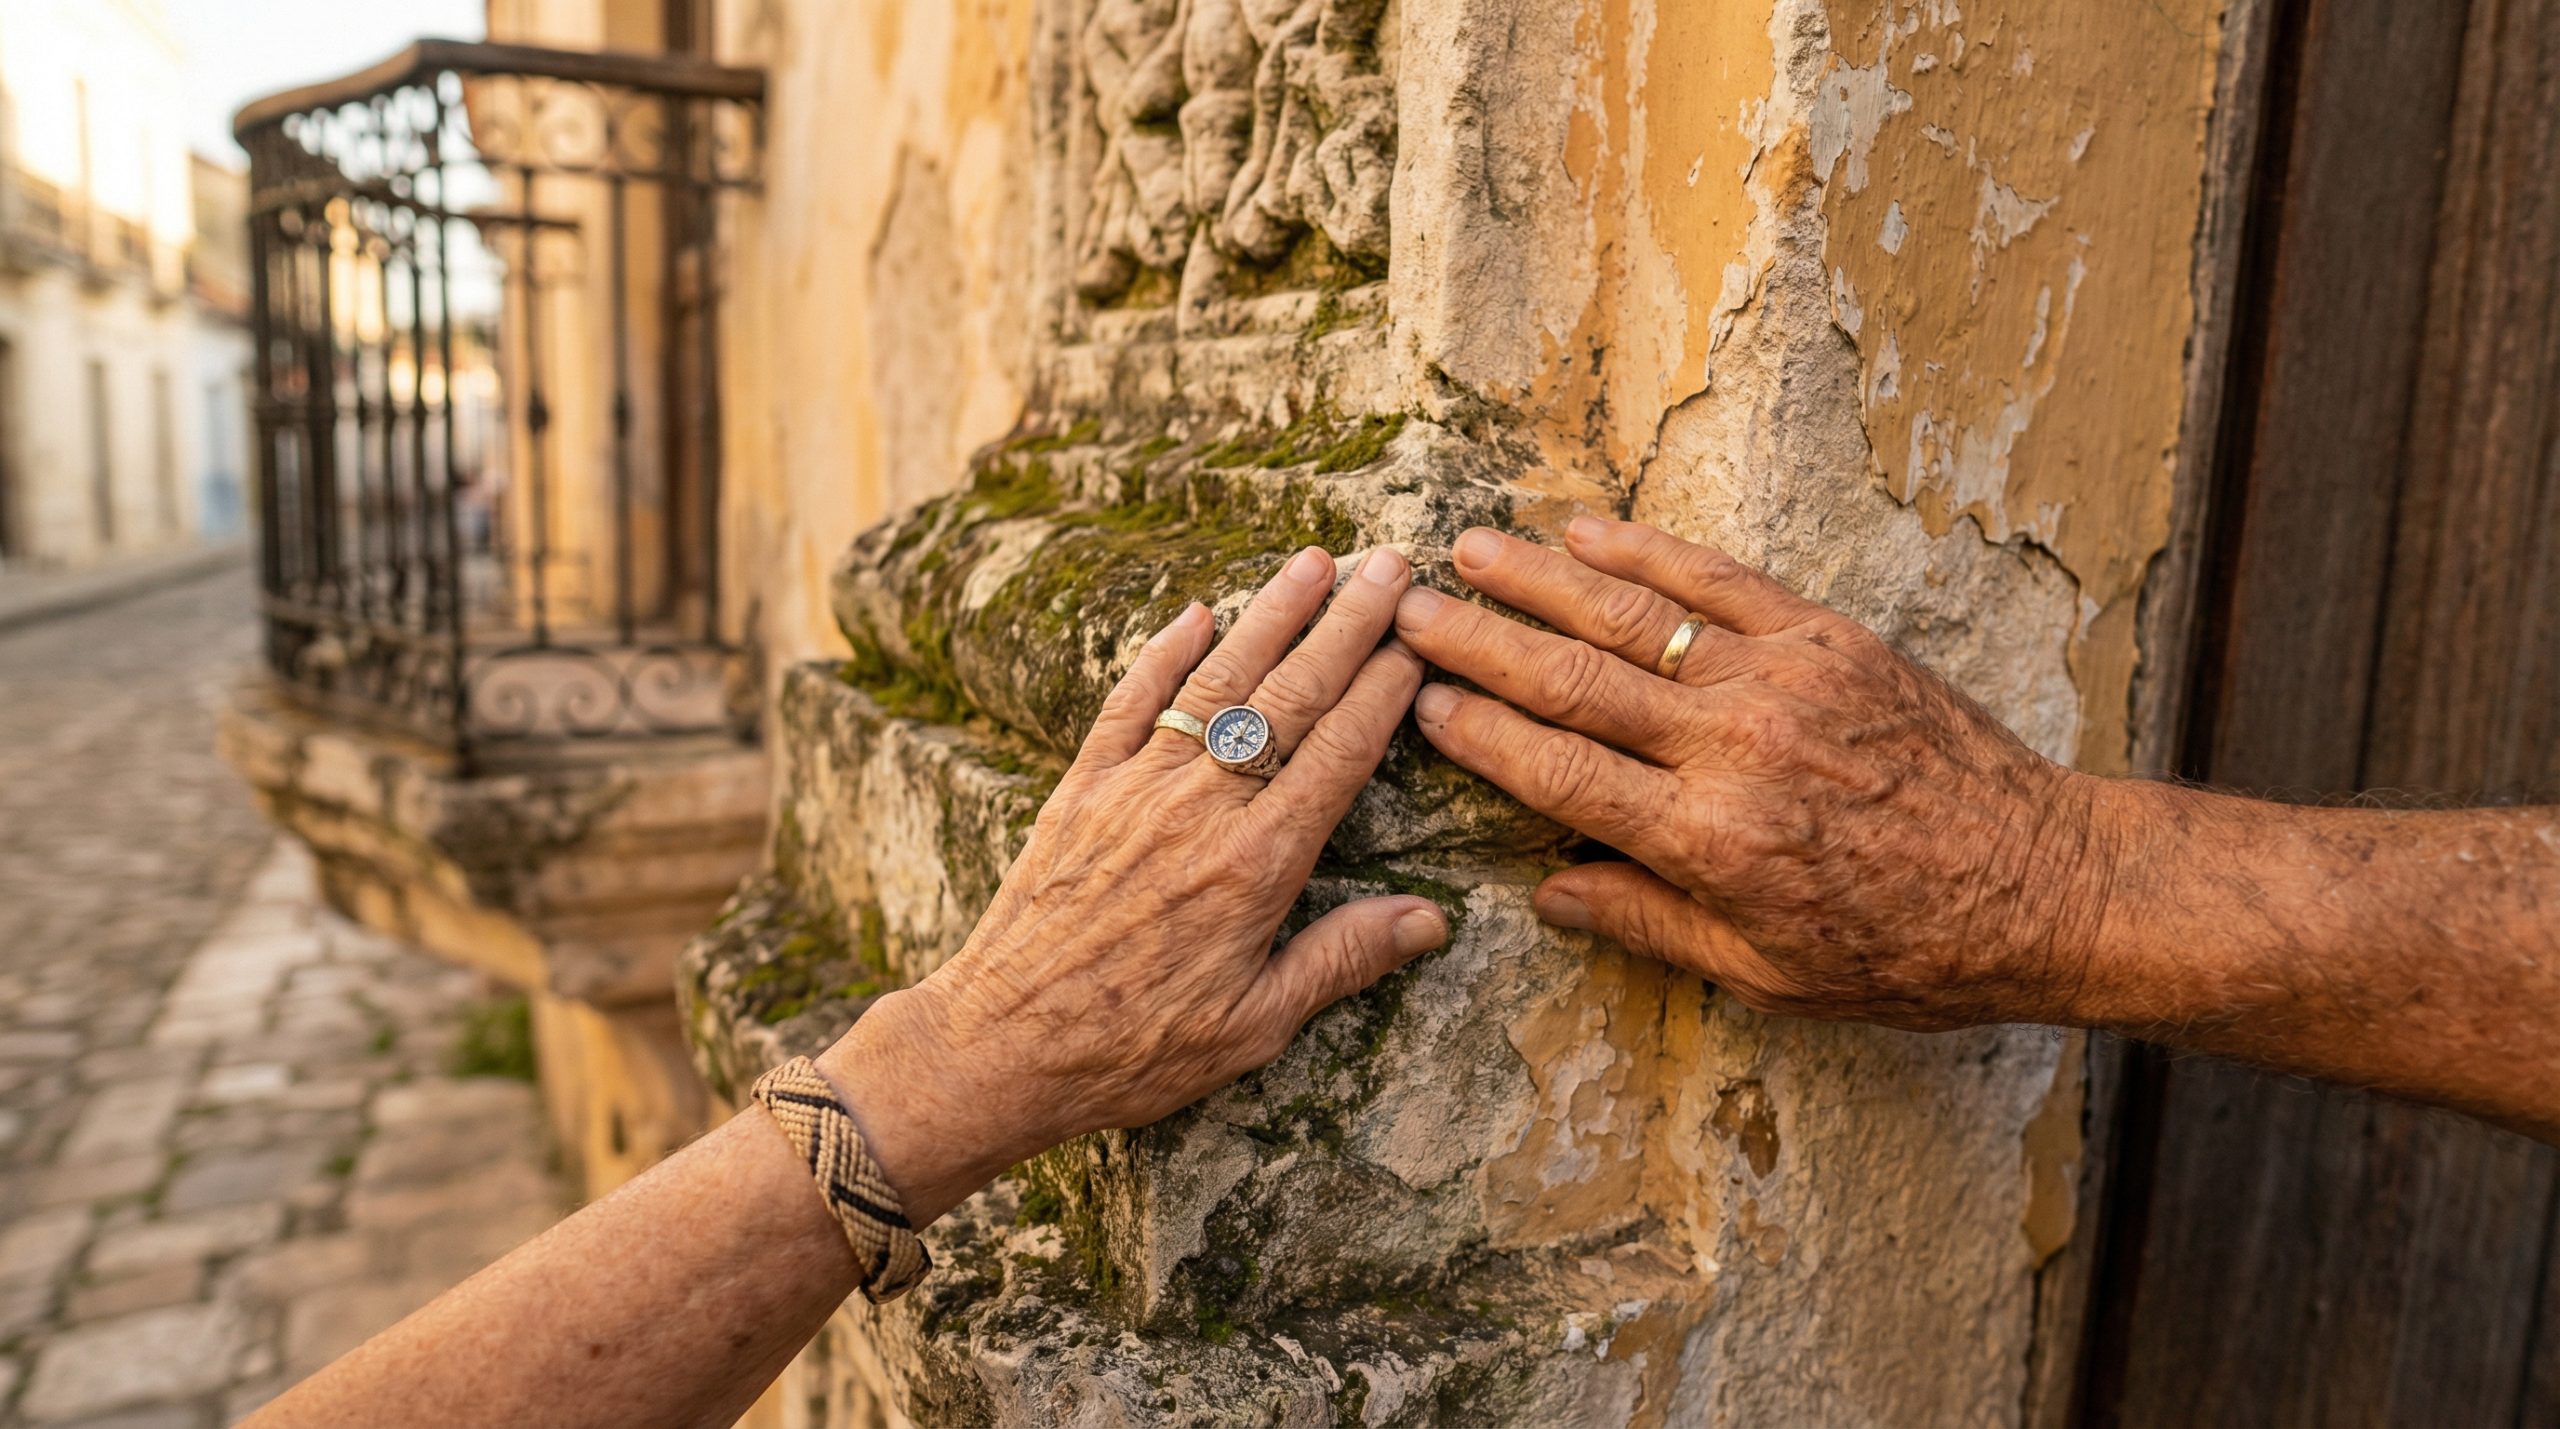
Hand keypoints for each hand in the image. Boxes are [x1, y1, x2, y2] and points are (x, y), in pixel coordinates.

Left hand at [823, 545, 1447, 1222]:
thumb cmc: (1134, 1049)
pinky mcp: (1080, 788)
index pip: (1340, 755)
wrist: (1000, 1044)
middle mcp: (1203, 809)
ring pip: (1217, 681)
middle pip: (1290, 697)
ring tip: (1311, 561)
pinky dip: (1164, 652)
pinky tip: (1196, 612)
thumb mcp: (1256, 1025)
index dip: (1383, 693)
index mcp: (1259, 865)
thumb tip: (1430, 921)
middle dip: (1345, 625)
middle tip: (1388, 565)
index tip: (1418, 643)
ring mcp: (1137, 788)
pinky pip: (1129, 702)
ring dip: (1268, 615)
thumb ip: (1343, 960)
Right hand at [1392, 518, 2111, 1031]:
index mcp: (1709, 840)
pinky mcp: (1828, 639)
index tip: (1418, 703)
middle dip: (1480, 640)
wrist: (2043, 884)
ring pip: (1634, 616)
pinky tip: (1586, 529)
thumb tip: (1549, 895)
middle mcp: (1733, 748)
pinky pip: (1720, 583)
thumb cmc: (1906, 948)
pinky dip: (1648, 550)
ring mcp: (1781, 682)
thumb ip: (1651, 924)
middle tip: (1406, 608)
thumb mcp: (1768, 974)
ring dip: (1539, 579)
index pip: (1560, 774)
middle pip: (1574, 681)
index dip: (1479, 735)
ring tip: (1467, 550)